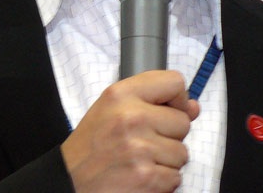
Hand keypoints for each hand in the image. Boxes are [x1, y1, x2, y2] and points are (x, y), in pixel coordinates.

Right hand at [60, 70, 199, 192]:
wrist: (69, 179)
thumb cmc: (92, 144)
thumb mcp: (112, 108)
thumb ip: (152, 101)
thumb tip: (193, 107)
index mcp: (121, 94)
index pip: (174, 82)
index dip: (177, 98)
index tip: (168, 109)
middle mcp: (131, 117)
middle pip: (182, 121)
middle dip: (169, 135)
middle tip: (142, 141)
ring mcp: (140, 149)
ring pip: (182, 153)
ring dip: (165, 161)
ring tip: (139, 159)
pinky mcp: (146, 178)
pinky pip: (176, 177)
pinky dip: (162, 181)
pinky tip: (140, 175)